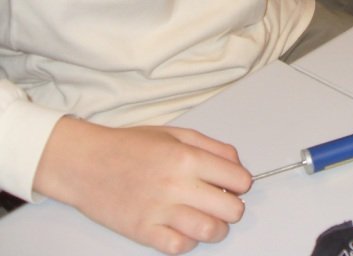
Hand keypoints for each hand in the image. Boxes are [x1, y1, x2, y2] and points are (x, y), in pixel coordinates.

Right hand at [34, 117, 251, 253]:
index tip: (232, 184)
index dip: (241, 183)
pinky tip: (183, 230)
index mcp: (188, 158)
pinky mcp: (142, 232)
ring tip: (207, 220)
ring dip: (216, 228)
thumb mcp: (176, 134)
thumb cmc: (129, 146)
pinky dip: (188, 242)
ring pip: (210, 231)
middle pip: (231, 209)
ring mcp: (159, 211)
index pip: (239, 179)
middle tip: (221, 203)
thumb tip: (238, 166)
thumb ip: (213, 147)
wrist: (84, 163)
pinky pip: (180, 247)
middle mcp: (177, 185)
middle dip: (233, 207)